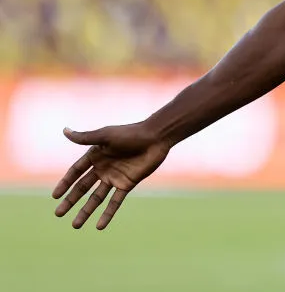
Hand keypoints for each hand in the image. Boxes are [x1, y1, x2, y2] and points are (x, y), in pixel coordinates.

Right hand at [52, 124, 170, 229]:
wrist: (156, 138)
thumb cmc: (131, 133)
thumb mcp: (106, 135)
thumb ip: (85, 137)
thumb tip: (64, 131)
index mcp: (95, 155)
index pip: (75, 172)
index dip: (65, 183)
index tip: (55, 196)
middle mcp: (103, 168)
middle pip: (83, 188)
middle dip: (71, 201)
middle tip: (58, 214)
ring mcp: (114, 177)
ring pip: (96, 198)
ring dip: (86, 211)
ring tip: (75, 226)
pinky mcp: (127, 184)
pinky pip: (115, 202)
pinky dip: (107, 214)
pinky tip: (99, 226)